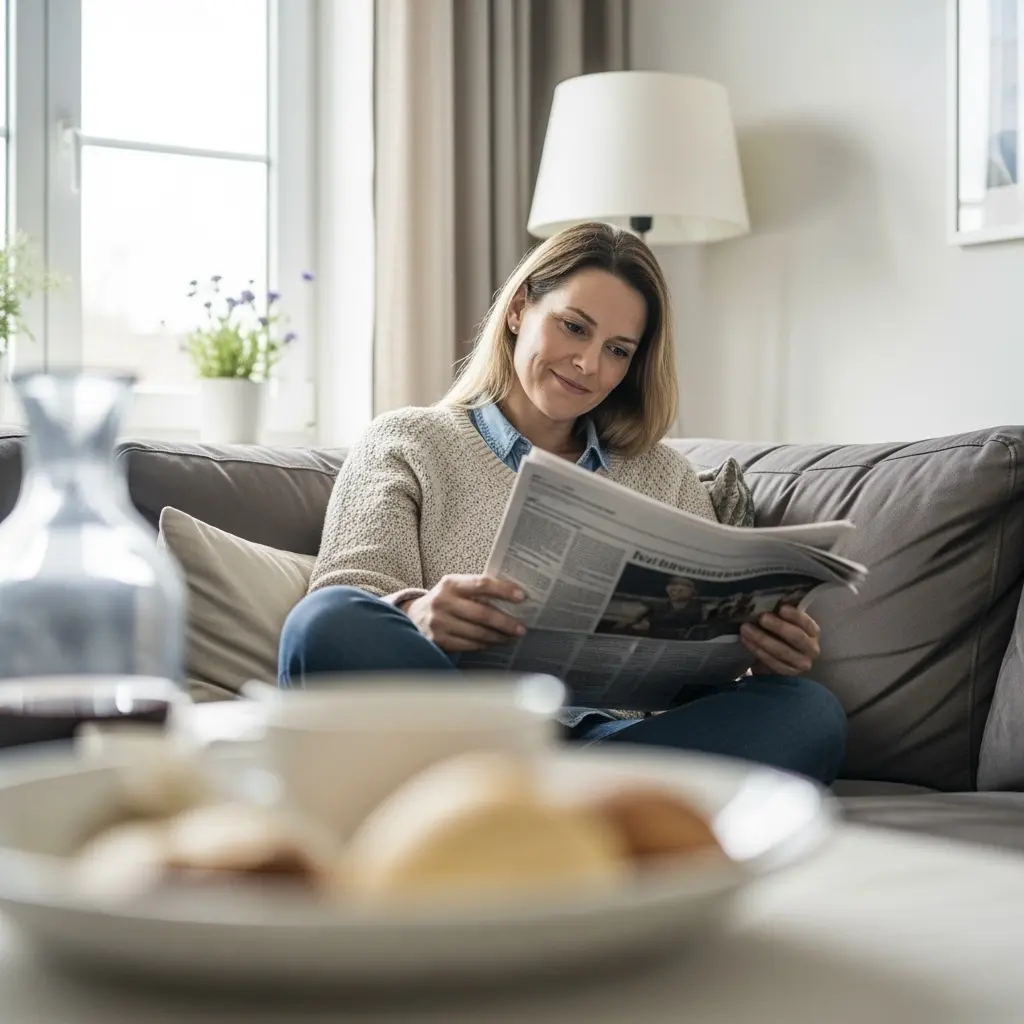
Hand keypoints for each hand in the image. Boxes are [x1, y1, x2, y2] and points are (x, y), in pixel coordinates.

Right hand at [403, 574, 526, 652]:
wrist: (413, 616)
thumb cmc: (444, 600)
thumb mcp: (455, 587)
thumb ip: (477, 588)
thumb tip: (513, 595)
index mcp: (451, 583)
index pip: (482, 584)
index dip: (504, 590)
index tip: (522, 596)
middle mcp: (443, 602)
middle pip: (483, 613)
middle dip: (506, 622)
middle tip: (521, 628)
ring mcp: (439, 623)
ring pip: (477, 633)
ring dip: (497, 636)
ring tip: (509, 637)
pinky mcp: (438, 640)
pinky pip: (468, 645)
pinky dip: (483, 644)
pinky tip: (492, 642)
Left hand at [739, 604, 820, 675]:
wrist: (776, 658)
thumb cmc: (780, 634)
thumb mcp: (784, 623)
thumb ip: (780, 614)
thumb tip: (766, 601)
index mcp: (813, 631)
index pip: (807, 623)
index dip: (795, 616)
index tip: (781, 608)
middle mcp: (811, 648)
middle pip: (797, 637)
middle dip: (778, 627)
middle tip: (762, 618)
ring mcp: (801, 663)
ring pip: (782, 651)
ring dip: (762, 639)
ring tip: (746, 629)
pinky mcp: (788, 673)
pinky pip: (772, 662)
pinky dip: (757, 651)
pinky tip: (747, 641)